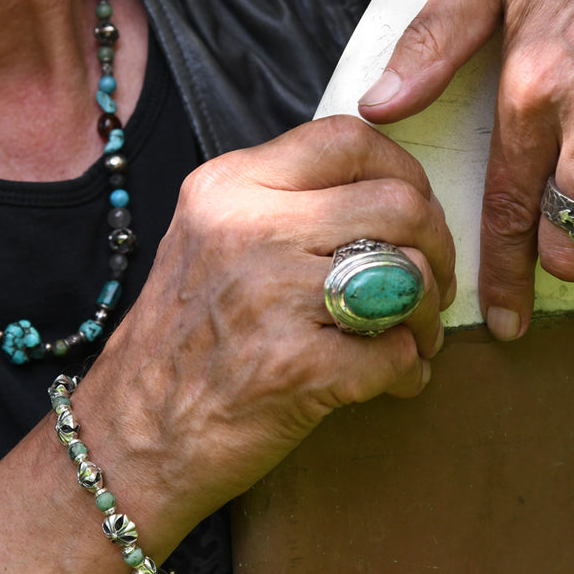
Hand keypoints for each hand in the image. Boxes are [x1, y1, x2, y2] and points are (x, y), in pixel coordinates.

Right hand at [77, 115, 454, 533]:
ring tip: (412, 336)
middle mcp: (249, 229)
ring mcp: (271, 296)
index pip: (347, 139)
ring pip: (409, 275)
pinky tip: (389, 380)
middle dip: (438, 247)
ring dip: (426, 315)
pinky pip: (399, 353)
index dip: (403, 170)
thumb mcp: (210, 237)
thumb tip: (385, 186)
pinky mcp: (296, 368)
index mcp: (230, 187)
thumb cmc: (185, 339)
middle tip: (430, 284)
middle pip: (398, 203)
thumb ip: (282, 201)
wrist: (134, 434)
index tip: (416, 208)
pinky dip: (409, 372)